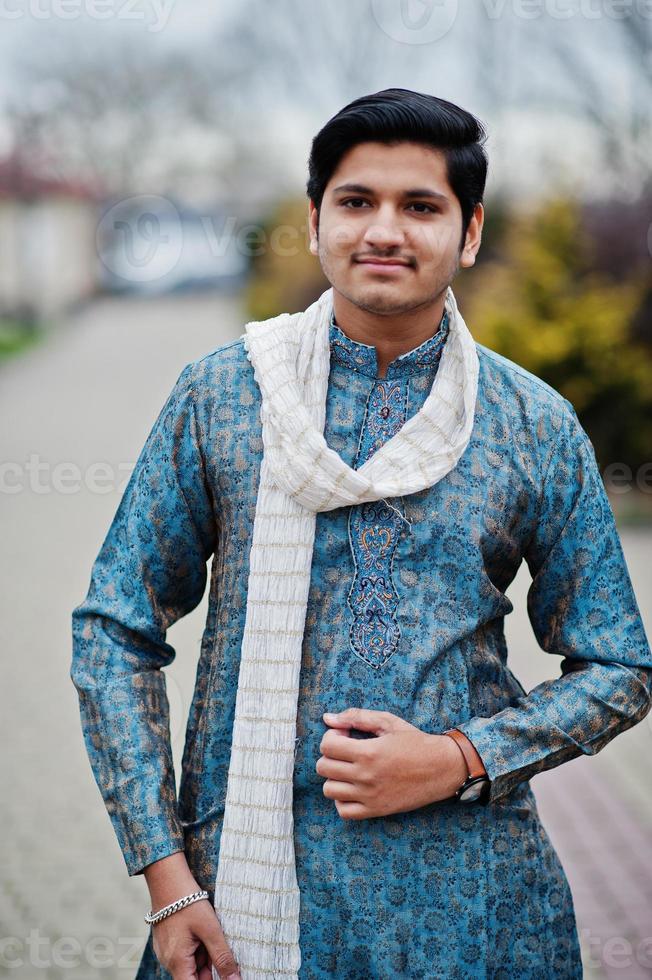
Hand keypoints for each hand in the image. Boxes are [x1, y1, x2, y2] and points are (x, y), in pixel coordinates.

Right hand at [151, 899, 240, 979]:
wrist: (167, 879)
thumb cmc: (188, 902)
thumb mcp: (211, 929)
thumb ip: (222, 957)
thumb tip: (235, 979)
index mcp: (177, 962)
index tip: (225, 977)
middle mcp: (168, 961)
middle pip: (194, 977)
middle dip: (211, 969)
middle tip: (222, 950)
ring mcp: (167, 951)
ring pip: (191, 965)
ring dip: (205, 957)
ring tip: (211, 934)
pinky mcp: (168, 942)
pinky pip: (185, 953)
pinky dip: (198, 947)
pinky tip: (204, 932)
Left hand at [317, 707, 467, 819]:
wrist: (442, 768)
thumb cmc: (415, 742)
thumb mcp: (388, 722)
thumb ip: (357, 717)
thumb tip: (328, 717)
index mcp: (368, 752)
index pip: (327, 746)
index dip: (332, 736)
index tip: (346, 734)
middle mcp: (366, 776)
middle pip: (323, 767)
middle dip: (330, 754)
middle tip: (346, 750)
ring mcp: (370, 796)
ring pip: (329, 790)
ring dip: (334, 777)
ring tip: (349, 769)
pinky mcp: (376, 810)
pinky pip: (343, 811)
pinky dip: (342, 800)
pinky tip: (353, 787)